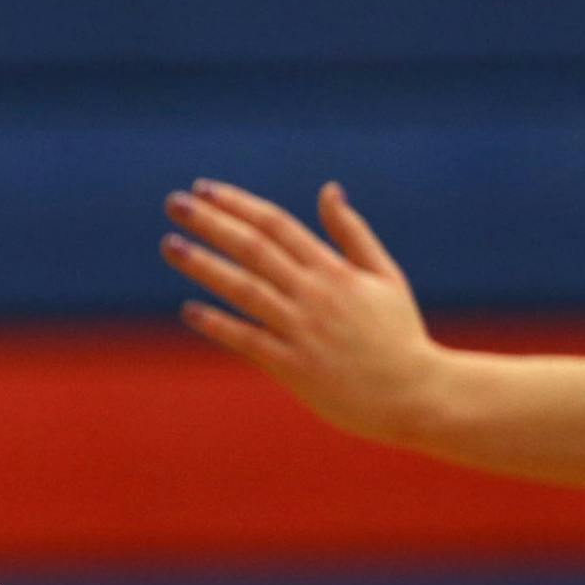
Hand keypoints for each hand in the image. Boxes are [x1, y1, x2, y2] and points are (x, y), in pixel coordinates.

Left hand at [162, 179, 440, 442]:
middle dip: (211, 223)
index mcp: (335, 269)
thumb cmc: (399, 336)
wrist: (414, 395)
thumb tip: (328, 190)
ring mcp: (301, 330)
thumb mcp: (385, 276)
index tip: (205, 189)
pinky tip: (189, 310)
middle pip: (253, 248)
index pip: (276, 225)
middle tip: (175, 204)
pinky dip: (218, 325)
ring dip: (204, 266)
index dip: (238, 204)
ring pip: (244, 289)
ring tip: (170, 246)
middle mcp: (314, 294)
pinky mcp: (293, 367)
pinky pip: (248, 341)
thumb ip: (352, 234)